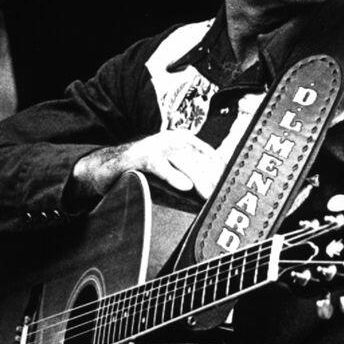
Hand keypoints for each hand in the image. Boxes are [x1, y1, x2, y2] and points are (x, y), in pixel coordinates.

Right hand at [71, 131, 222, 201]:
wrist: (108, 170)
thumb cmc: (146, 177)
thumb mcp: (175, 183)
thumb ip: (196, 189)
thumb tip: (219, 202)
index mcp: (187, 143)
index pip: (213, 159)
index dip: (225, 176)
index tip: (236, 193)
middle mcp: (175, 140)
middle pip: (202, 160)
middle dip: (215, 180)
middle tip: (227, 198)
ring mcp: (157, 146)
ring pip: (184, 161)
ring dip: (199, 180)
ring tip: (211, 196)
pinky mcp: (140, 156)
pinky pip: (159, 165)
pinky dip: (172, 175)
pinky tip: (185, 187)